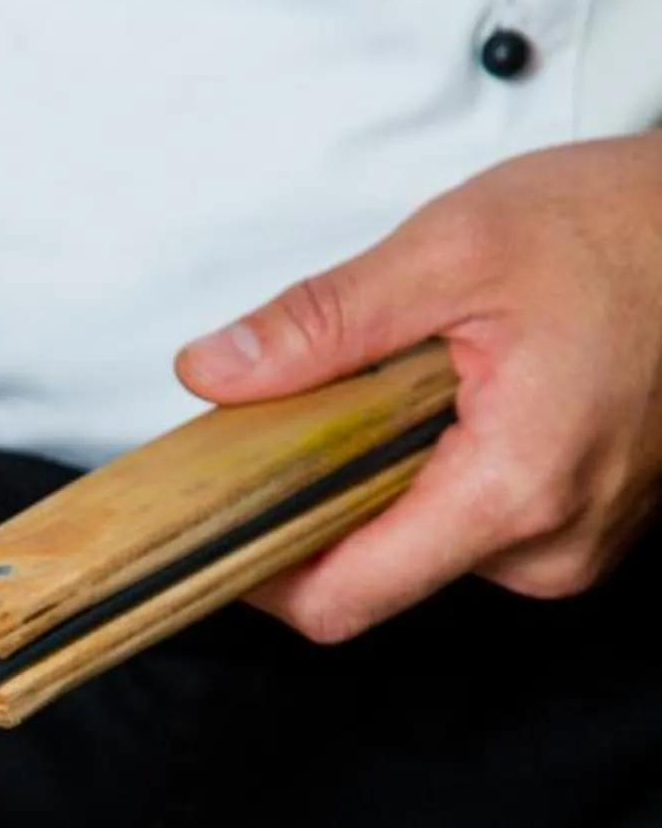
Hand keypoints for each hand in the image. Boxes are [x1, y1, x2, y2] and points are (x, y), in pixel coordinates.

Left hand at [173, 135, 661, 641]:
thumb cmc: (623, 229)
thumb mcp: (452, 250)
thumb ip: (323, 323)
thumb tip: (218, 372)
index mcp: (512, 490)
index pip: (342, 598)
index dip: (257, 571)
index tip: (208, 519)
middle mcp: (551, 544)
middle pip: (375, 572)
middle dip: (321, 499)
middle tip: (305, 408)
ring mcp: (575, 541)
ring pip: (424, 545)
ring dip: (385, 476)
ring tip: (410, 382)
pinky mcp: (586, 523)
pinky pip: (476, 524)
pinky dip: (439, 470)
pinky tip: (457, 399)